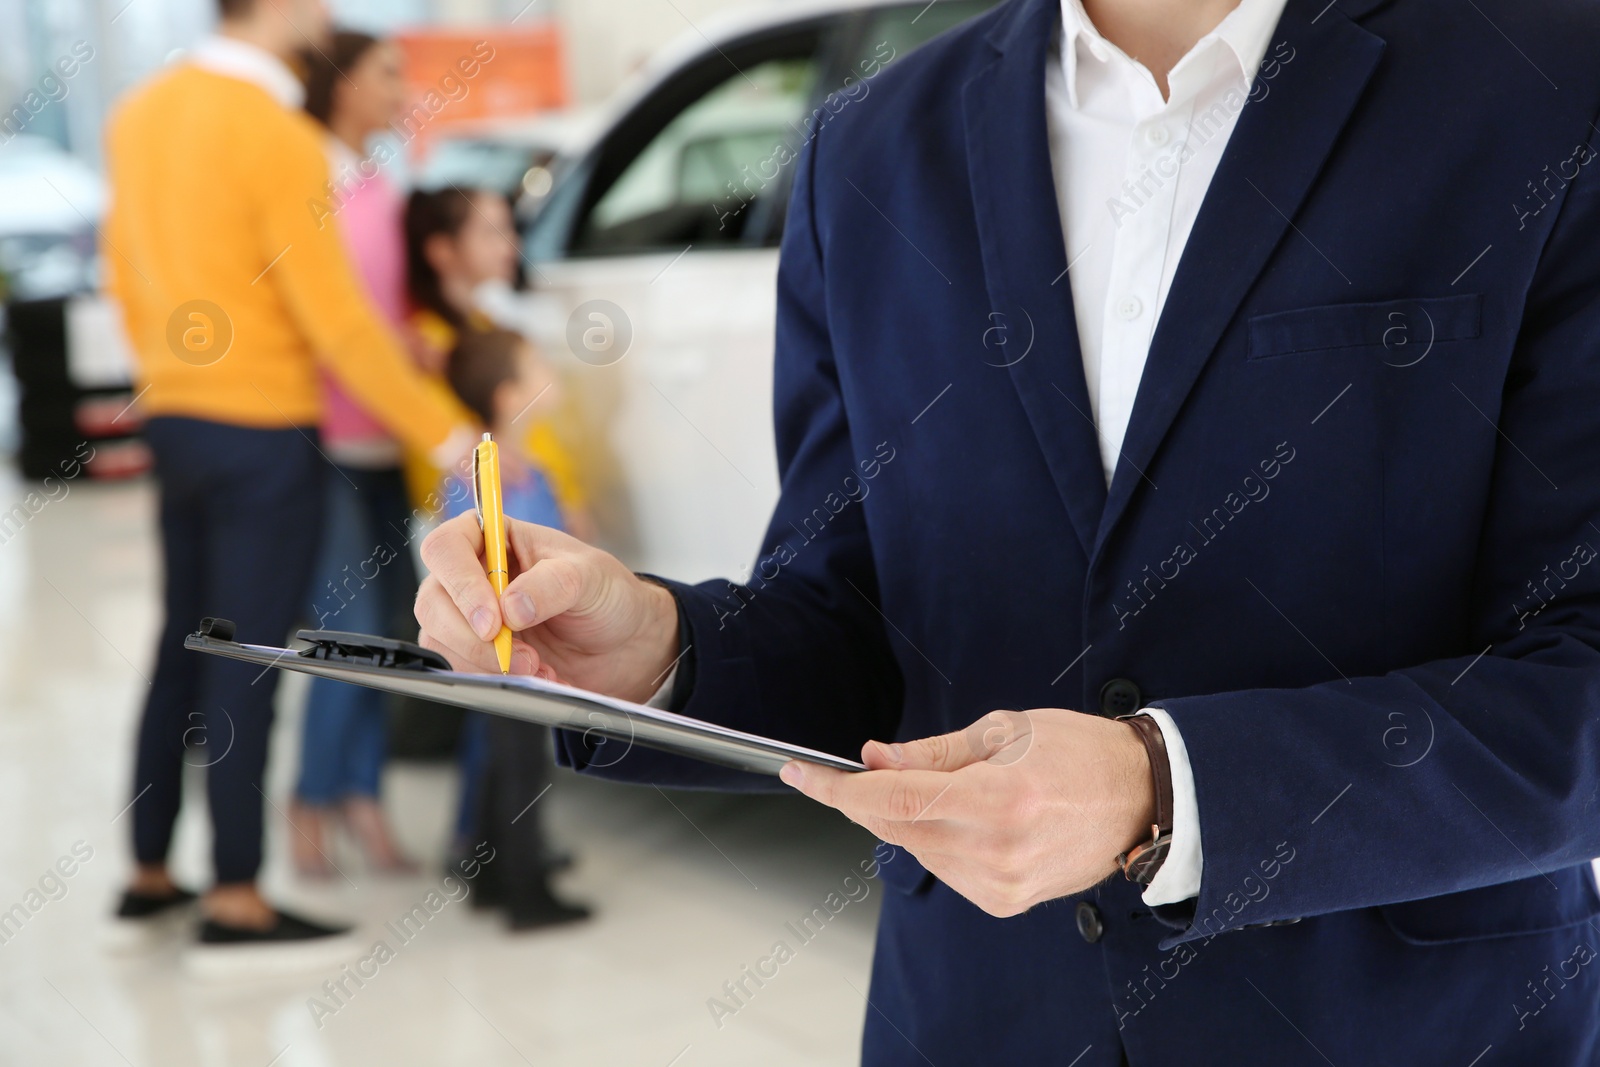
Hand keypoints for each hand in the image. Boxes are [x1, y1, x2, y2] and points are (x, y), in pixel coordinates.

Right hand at [415, 512, 679, 702]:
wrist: (625, 641)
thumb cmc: (604, 593)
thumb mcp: (589, 576)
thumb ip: (552, 585)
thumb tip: (510, 608)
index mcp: (491, 537)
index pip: (445, 548)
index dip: (461, 586)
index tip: (493, 622)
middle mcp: (471, 575)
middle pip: (433, 602)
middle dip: (473, 638)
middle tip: (519, 657)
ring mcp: (467, 617)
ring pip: (440, 642)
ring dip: (486, 664)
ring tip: (539, 667)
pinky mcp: (475, 655)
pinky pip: (462, 671)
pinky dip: (496, 681)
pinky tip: (538, 676)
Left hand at [779, 709, 1156, 916]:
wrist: (1140, 799)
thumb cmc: (1079, 753)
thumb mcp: (1004, 731)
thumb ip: (931, 752)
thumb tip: (875, 759)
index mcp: (998, 798)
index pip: (892, 799)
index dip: (838, 787)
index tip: (803, 773)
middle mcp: (996, 848)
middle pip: (894, 827)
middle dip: (866, 797)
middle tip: (859, 768)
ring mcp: (999, 882)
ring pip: (914, 849)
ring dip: (904, 817)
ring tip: (945, 787)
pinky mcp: (1003, 900)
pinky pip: (942, 868)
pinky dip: (934, 840)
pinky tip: (962, 817)